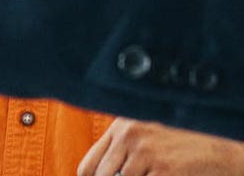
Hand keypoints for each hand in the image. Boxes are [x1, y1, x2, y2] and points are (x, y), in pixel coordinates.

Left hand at [77, 117, 243, 175]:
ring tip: (150, 172)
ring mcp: (146, 153)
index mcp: (120, 127)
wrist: (211, 146)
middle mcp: (129, 136)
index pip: (89, 167)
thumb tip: (98, 174)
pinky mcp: (163, 169)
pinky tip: (160, 175)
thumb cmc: (174, 141)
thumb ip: (119, 150)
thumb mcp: (142, 135)